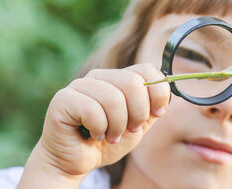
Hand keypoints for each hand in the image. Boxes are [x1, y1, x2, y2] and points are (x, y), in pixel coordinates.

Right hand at [17, 63, 169, 187]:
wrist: (75, 162)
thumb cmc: (105, 142)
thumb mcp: (137, 125)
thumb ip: (152, 108)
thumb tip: (167, 91)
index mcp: (116, 78)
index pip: (147, 69)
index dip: (158, 93)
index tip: (157, 114)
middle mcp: (97, 76)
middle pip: (133, 82)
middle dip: (138, 114)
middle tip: (129, 130)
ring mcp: (78, 85)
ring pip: (113, 98)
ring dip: (117, 126)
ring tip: (110, 136)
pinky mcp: (63, 99)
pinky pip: (92, 110)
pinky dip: (98, 129)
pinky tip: (92, 135)